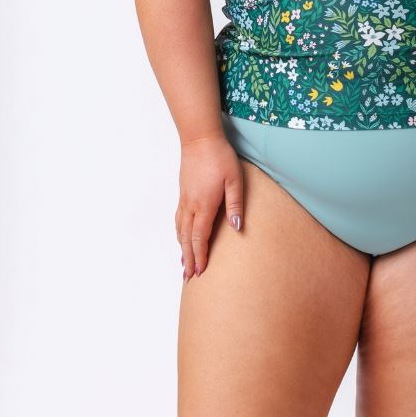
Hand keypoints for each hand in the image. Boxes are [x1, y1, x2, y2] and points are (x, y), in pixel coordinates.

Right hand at [176, 133, 244, 282]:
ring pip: (180, 229)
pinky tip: (181, 236)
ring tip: (183, 263)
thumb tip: (237, 229)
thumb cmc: (220, 157)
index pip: (200, 237)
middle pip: (187, 238)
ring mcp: (185, 199)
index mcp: (205, 205)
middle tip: (188, 277)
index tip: (200, 272)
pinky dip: (179, 233)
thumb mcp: (235, 180)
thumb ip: (235, 205)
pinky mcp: (183, 192)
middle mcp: (191, 205)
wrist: (200, 139)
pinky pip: (178, 218)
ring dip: (181, 248)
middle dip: (188, 258)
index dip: (200, 256)